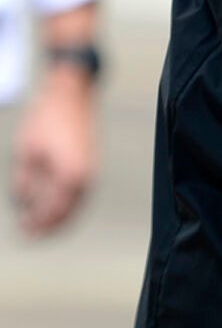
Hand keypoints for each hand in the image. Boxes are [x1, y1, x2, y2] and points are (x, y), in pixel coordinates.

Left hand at [11, 67, 98, 236]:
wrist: (72, 94)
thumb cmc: (47, 120)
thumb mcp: (26, 153)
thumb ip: (24, 182)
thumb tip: (23, 203)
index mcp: (69, 176)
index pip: (52, 212)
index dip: (36, 224)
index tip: (23, 229)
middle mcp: (86, 177)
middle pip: (67, 213)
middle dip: (49, 225)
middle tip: (30, 232)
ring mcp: (92, 170)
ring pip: (77, 205)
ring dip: (59, 216)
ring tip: (40, 222)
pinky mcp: (92, 164)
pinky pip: (80, 193)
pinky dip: (68, 203)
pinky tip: (54, 203)